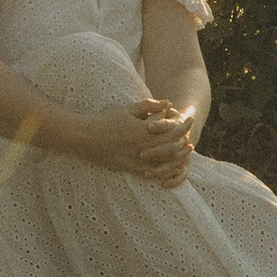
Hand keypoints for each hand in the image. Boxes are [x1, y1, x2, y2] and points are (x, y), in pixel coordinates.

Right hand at [69, 93, 195, 183]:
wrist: (86, 139)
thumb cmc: (106, 120)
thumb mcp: (128, 109)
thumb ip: (149, 106)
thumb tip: (168, 103)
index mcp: (144, 132)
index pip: (172, 130)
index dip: (184, 125)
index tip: (189, 118)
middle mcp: (143, 148)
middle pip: (172, 147)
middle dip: (184, 140)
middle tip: (189, 135)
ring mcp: (137, 161)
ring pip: (166, 162)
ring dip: (178, 157)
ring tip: (185, 151)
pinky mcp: (131, 169)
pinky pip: (153, 173)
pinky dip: (165, 170)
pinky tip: (170, 166)